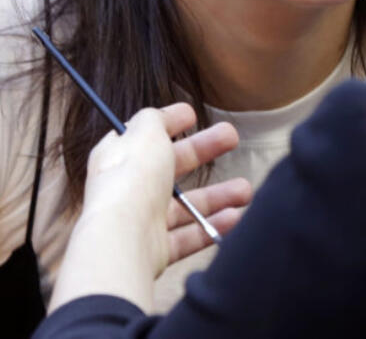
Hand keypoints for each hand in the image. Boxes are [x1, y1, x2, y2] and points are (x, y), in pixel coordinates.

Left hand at [48, 103, 249, 313]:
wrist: (122, 238)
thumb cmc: (132, 179)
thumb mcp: (146, 133)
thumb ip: (155, 119)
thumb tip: (161, 116)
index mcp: (119, 156)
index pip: (146, 134)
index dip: (169, 122)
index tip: (192, 115)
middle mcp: (128, 187)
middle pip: (171, 166)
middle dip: (204, 151)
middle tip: (232, 138)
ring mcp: (141, 220)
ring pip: (184, 205)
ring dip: (217, 196)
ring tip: (246, 190)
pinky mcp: (154, 249)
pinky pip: (188, 236)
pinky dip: (211, 227)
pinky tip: (234, 218)